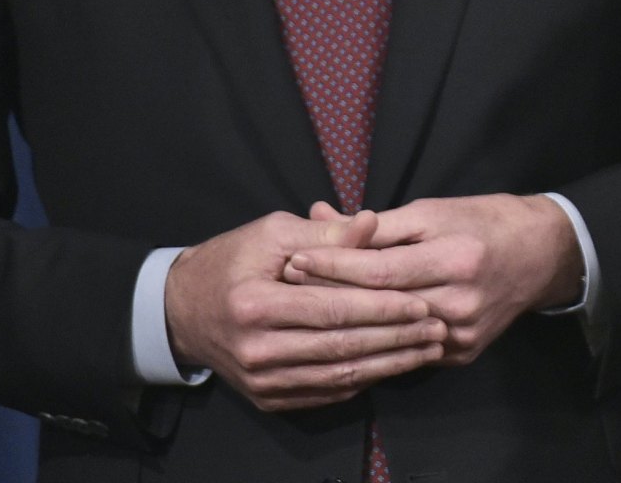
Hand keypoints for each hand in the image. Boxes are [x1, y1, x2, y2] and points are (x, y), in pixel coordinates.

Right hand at [165, 209, 447, 410]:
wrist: (182, 310)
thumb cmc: (232, 261)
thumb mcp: (273, 233)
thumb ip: (326, 233)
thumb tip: (372, 222)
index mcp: (255, 305)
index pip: (333, 309)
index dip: (382, 307)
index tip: (422, 302)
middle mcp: (255, 350)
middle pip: (341, 346)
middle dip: (396, 339)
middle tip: (438, 328)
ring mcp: (260, 381)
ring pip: (338, 374)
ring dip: (389, 364)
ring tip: (428, 348)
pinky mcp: (266, 398)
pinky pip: (325, 391)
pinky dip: (363, 378)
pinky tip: (394, 364)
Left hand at [284, 194, 581, 367]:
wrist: (542, 255)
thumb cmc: (484, 221)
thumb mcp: (434, 211)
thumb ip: (377, 224)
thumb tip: (321, 218)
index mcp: (455, 260)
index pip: (379, 271)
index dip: (333, 266)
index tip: (294, 260)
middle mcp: (460, 303)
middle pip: (380, 308)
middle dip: (329, 296)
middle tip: (286, 287)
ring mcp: (462, 336)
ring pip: (391, 336)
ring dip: (347, 324)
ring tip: (306, 311)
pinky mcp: (463, 354)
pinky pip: (409, 351)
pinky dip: (378, 341)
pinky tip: (346, 333)